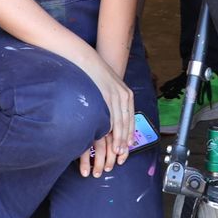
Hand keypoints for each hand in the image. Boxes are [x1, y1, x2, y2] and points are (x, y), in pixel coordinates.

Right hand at [76, 56, 133, 176]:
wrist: (86, 60)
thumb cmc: (95, 77)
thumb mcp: (110, 89)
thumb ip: (113, 103)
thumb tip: (112, 120)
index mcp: (127, 95)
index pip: (131, 120)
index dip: (130, 136)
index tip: (128, 148)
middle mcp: (124, 96)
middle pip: (127, 124)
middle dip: (125, 142)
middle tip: (122, 156)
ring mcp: (115, 96)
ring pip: (119, 123)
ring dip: (118, 139)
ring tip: (116, 152)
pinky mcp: (105, 96)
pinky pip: (109, 116)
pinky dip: (109, 129)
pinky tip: (106, 139)